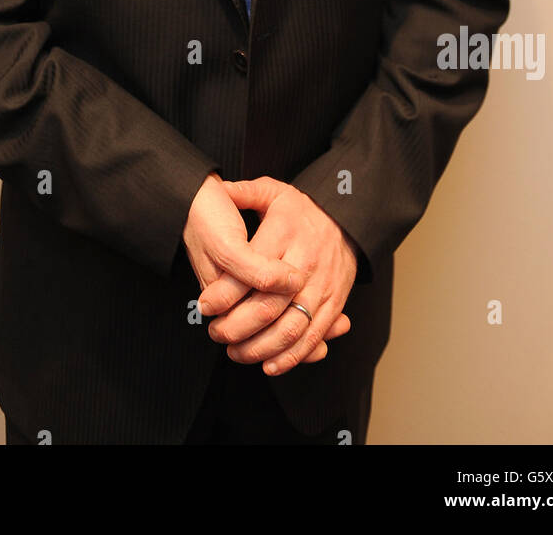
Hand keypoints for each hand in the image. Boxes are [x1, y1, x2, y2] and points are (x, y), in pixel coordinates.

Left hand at [197, 177, 357, 375]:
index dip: (225, 294)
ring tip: (235, 352)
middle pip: (268, 306)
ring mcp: (322, 286)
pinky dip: (291, 357)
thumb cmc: (302, 211)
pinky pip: (313, 336)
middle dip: (236, 328)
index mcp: (286, 234)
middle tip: (215, 333)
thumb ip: (244, 192)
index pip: (252, 271)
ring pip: (290, 328)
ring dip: (260, 348)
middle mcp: (305, 262)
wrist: (347, 219)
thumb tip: (218, 188)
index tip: (205, 305)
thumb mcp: (274, 192)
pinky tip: (270, 364)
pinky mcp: (334, 304)